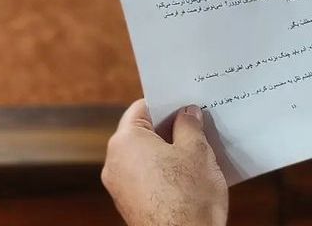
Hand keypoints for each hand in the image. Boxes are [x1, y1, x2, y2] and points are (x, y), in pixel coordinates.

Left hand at [102, 100, 228, 225]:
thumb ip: (189, 125)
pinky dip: (163, 173)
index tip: (185, 105)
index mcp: (125, 142)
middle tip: (196, 127)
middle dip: (169, 129)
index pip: (141, 108)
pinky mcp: (130, 206)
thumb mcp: (197, 150)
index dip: (166, 104)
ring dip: (168, 153)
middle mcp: (114, 163)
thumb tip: (187, 114)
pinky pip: (146, 178)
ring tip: (196, 154)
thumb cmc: (188, 198)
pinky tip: (188, 177)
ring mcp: (120, 188)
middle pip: (142, 134)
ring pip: (145, 158)